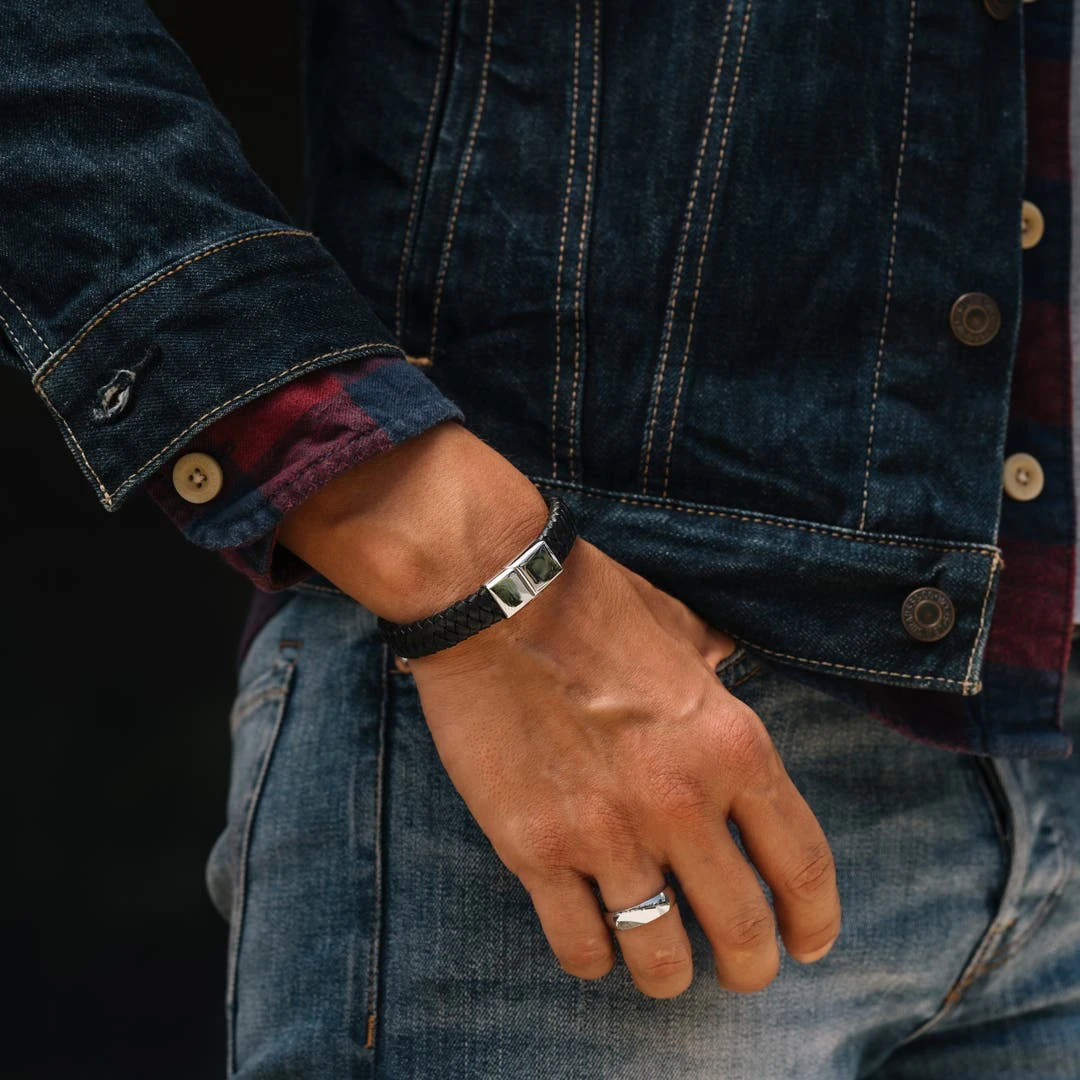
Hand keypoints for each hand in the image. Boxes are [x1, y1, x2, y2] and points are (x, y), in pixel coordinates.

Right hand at [279, 421, 840, 997]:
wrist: (494, 599)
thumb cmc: (589, 603)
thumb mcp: (679, 626)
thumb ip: (713, 662)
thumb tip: (724, 663)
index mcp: (733, 745)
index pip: (801, 864)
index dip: (815, 921)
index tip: (808, 944)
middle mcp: (682, 801)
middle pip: (741, 931)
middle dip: (749, 968)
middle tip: (740, 972)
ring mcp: (608, 831)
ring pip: (660, 955)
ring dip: (668, 974)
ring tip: (662, 967)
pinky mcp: (536, 848)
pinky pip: (579, 944)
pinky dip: (592, 956)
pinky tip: (592, 938)